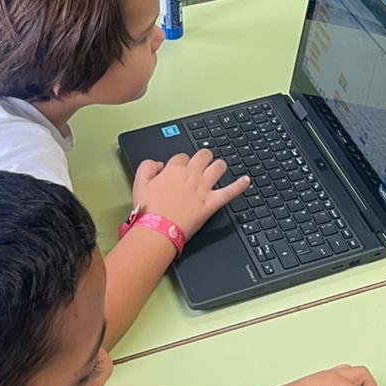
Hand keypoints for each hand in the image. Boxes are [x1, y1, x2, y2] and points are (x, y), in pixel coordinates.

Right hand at [131, 149, 250, 239]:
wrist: (157, 230)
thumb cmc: (148, 210)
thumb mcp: (139, 183)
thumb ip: (147, 167)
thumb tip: (159, 164)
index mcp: (174, 169)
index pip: (182, 157)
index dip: (181, 162)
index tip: (180, 168)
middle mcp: (191, 175)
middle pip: (203, 156)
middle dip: (203, 157)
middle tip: (203, 162)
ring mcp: (203, 188)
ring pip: (218, 167)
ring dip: (219, 165)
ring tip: (219, 167)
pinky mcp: (211, 203)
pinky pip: (230, 191)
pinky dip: (240, 185)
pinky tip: (246, 180)